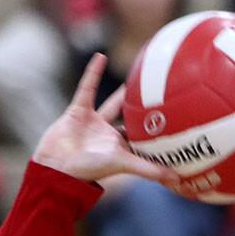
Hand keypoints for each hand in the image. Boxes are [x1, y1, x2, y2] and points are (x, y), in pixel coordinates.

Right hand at [32, 53, 176, 185]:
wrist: (56, 165)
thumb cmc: (88, 168)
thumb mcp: (123, 164)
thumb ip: (148, 169)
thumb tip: (178, 179)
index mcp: (120, 147)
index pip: (143, 137)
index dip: (157, 130)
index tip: (177, 118)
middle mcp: (109, 135)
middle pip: (131, 119)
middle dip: (144, 109)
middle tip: (162, 92)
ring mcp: (93, 122)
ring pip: (113, 102)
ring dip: (124, 90)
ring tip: (140, 71)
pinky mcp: (78, 111)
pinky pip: (87, 88)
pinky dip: (92, 73)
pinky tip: (101, 56)